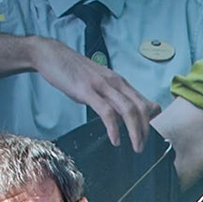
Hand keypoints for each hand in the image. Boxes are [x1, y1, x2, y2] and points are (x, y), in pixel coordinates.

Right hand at [30, 37, 160, 150]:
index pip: (144, 101)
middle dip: (146, 130)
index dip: (151, 119)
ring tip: (136, 147)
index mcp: (119, 82)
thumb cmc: (73, 71)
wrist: (51, 54)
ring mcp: (102, 86)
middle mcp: (115, 82)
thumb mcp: (98, 83)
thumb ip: (111, 97)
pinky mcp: (87, 91)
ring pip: (128, 110)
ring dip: (135, 132)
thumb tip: (121, 116)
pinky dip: (114, 128)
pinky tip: (115, 140)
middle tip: (144, 146)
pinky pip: (106, 112)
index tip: (151, 135)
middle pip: (140, 107)